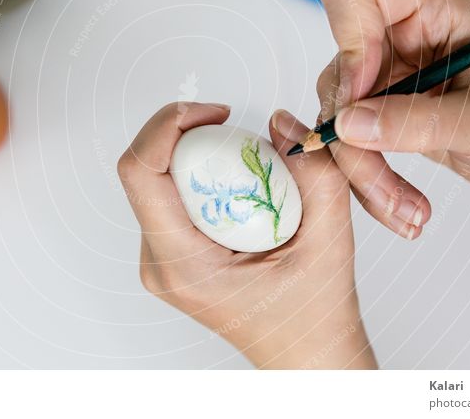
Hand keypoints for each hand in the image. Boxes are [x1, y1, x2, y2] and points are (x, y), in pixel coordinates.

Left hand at [117, 102, 375, 368]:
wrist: (306, 356)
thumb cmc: (313, 316)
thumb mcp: (330, 241)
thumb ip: (315, 176)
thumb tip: (282, 123)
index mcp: (183, 265)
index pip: (139, 173)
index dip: (166, 125)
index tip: (214, 114)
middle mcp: (159, 262)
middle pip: (147, 169)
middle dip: (189, 134)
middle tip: (236, 130)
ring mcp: (161, 258)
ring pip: (158, 178)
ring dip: (198, 154)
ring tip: (248, 164)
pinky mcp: (172, 251)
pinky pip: (172, 193)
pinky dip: (205, 173)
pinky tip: (243, 186)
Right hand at [315, 0, 469, 237]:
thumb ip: (416, 121)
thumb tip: (346, 126)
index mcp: (431, 9)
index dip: (348, 39)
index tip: (361, 92)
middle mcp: (398, 35)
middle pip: (339, 69)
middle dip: (352, 132)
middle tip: (379, 177)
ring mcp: (384, 71)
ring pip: (335, 114)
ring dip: (360, 167)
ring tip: (403, 207)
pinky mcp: (375, 107)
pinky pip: (346, 140)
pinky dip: (365, 178)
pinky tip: (398, 204)